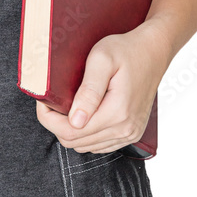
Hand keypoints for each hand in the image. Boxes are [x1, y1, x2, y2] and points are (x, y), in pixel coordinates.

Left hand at [35, 22, 170, 152]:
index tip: (44, 100)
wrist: (153, 51)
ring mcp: (130, 134)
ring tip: (66, 105)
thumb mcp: (102, 59)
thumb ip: (88, 90)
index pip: (70, 132)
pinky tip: (83, 114)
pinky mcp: (131, 133)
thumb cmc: (126, 50)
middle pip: (75, 142)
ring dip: (71, 130)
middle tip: (52, 101)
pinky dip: (86, 134)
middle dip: (56, 124)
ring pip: (86, 147)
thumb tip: (76, 120)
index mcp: (117, 113)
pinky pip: (100, 145)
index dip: (48, 118)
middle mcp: (125, 129)